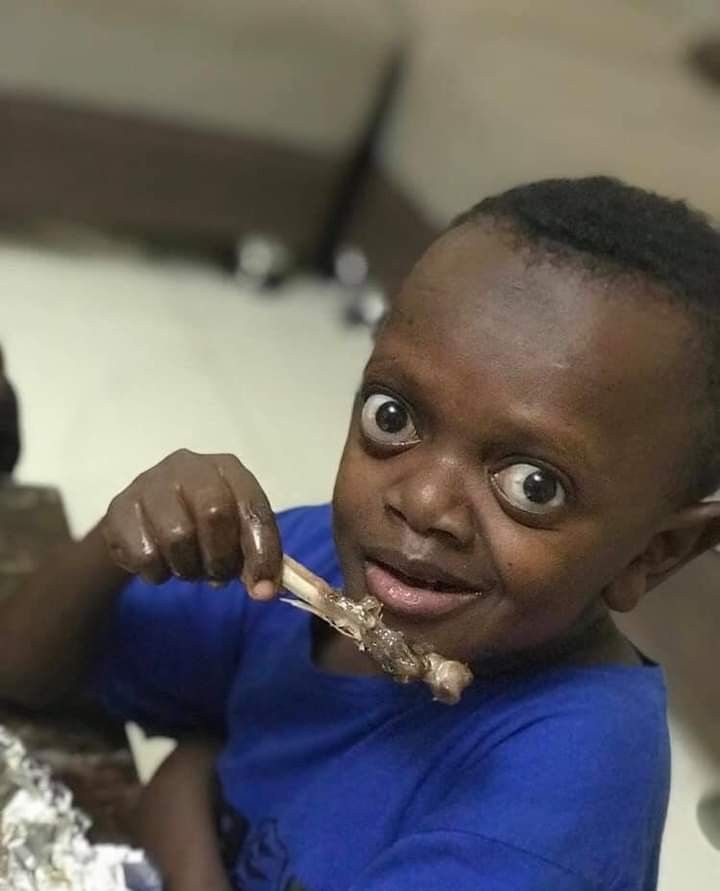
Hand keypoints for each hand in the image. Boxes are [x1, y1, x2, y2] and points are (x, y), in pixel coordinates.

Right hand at [102, 450, 280, 598]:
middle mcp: (190, 466)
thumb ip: (254, 556)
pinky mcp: (120, 507)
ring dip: (188, 568)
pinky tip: (160, 565)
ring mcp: (150, 483)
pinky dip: (157, 573)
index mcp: (228, 469)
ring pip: (178, 536)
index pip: (253, 508)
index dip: (262, 552)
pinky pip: (144, 553)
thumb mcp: (234, 533)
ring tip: (187, 568)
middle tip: (216, 576)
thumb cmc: (200, 525)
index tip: (262, 590)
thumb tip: (264, 590)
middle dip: (221, 559)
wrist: (141, 518)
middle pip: (215, 515)